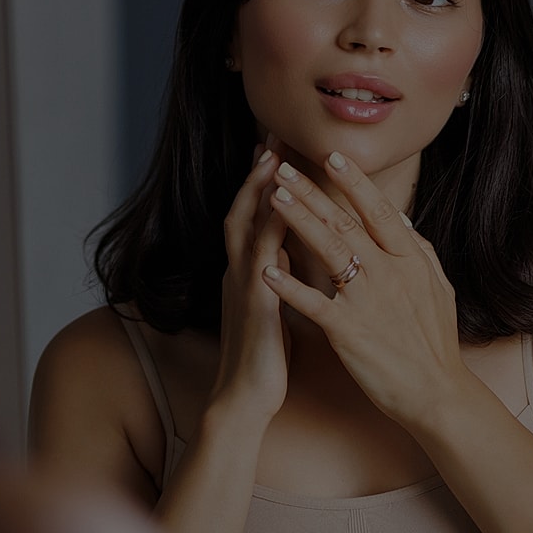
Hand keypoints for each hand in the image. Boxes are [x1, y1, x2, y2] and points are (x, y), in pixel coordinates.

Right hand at [213, 136, 292, 420]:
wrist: (244, 399)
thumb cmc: (263, 359)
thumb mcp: (273, 308)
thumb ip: (280, 278)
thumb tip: (291, 255)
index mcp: (249, 271)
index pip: (254, 215)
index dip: (262, 181)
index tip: (276, 146)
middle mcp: (241, 271)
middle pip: (245, 208)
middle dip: (258, 171)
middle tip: (271, 133)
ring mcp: (244, 285)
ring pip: (247, 226)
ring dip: (258, 190)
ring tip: (271, 156)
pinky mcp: (254, 305)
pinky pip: (261, 261)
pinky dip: (269, 230)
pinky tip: (282, 209)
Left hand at [257, 151, 475, 427]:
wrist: (437, 393)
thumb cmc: (434, 342)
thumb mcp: (438, 288)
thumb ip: (419, 251)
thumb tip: (400, 219)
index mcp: (410, 260)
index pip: (378, 211)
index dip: (353, 182)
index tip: (330, 156)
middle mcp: (389, 273)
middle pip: (345, 223)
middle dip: (312, 192)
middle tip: (284, 167)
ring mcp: (369, 301)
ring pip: (329, 251)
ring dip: (299, 222)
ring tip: (274, 198)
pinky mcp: (350, 331)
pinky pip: (314, 303)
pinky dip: (289, 286)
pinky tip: (267, 271)